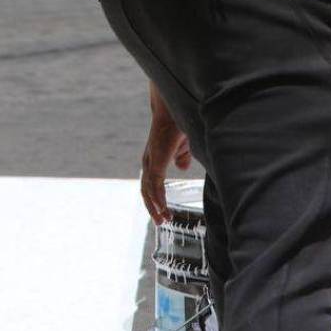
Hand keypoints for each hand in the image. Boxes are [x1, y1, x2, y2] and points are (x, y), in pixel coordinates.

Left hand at [140, 82, 192, 223]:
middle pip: (146, 190)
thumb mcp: (184, 145)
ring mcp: (151, 161)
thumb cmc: (179, 123)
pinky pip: (154, 185)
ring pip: (148, 190)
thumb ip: (182, 157)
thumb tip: (181, 168)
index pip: (151, 183)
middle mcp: (149, 161)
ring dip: (155, 207)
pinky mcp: (156, 161)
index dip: (156, 198)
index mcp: (155, 158)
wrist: (175, 109)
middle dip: (153, 208)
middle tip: (161, 221)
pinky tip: (163, 208)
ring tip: (163, 219)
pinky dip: (158, 198)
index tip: (164, 211)